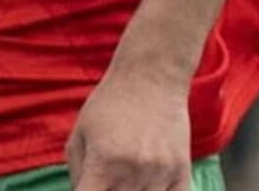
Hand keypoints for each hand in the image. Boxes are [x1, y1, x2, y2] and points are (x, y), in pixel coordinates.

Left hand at [66, 65, 191, 190]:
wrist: (150, 79)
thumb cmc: (108, 105)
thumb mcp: (79, 134)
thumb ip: (77, 172)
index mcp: (103, 162)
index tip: (87, 188)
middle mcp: (133, 172)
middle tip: (106, 176)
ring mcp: (160, 174)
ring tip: (124, 176)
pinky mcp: (182, 172)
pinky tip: (148, 186)